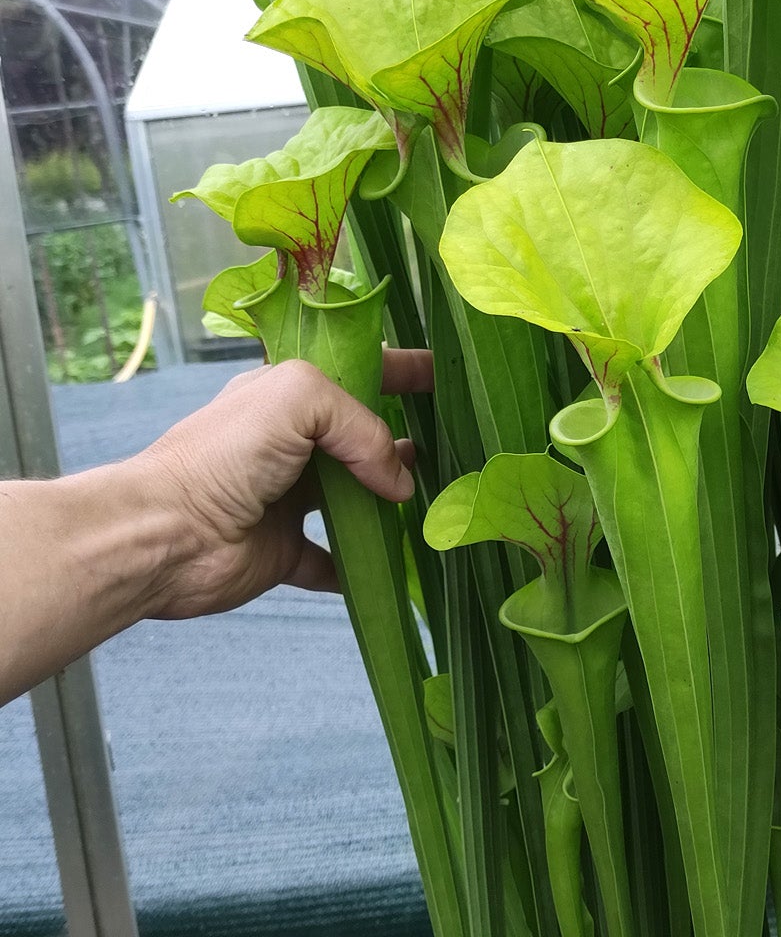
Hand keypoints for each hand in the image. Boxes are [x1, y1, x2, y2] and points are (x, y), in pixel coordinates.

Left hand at [135, 351, 431, 619]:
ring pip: (357, 499)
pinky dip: (362, 566)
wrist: (167, 534)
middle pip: (363, 438)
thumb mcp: (299, 399)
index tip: (449, 379)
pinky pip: (334, 561)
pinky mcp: (285, 553)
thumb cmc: (225, 455)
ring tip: (439, 504)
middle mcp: (291, 445)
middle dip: (408, 442)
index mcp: (290, 396)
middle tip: (457, 450)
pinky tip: (397, 564)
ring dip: (392, 503)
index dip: (403, 370)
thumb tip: (399, 479)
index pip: (359, 370)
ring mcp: (289, 501)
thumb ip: (362, 425)